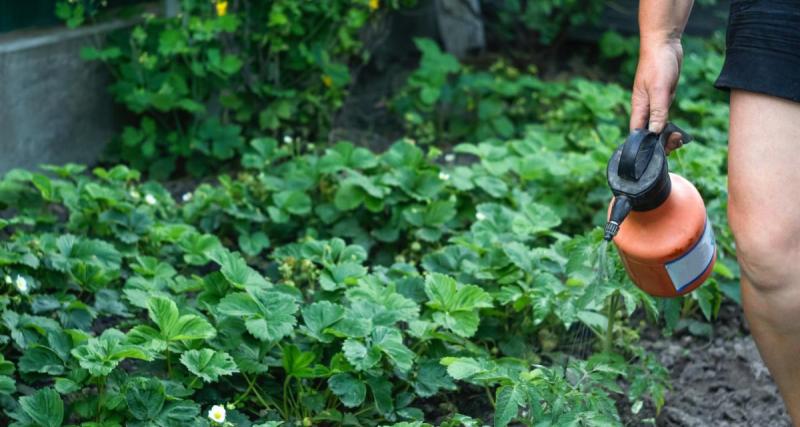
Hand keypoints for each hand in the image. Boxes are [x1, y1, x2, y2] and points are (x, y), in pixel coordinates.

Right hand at [630, 39, 684, 153]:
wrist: (664, 44)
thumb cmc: (657, 64)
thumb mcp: (659, 89)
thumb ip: (658, 111)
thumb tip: (655, 132)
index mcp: (639, 106)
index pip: (637, 132)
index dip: (644, 145)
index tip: (656, 154)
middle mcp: (645, 107)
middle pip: (649, 131)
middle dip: (659, 141)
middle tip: (674, 145)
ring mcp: (655, 102)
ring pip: (659, 124)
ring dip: (667, 134)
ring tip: (679, 140)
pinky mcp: (664, 97)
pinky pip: (666, 115)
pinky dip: (670, 123)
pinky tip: (677, 129)